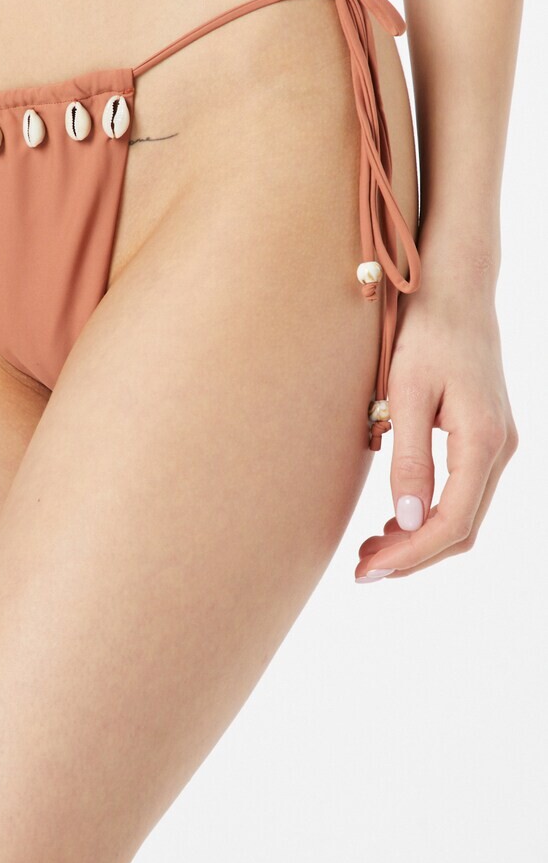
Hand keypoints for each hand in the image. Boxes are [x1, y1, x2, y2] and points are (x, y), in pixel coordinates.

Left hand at [355, 284, 517, 580]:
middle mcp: (500, 449)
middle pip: (462, 529)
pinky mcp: (485, 436)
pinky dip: (431, 515)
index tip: (368, 571)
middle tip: (362, 570)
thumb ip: (409, 459)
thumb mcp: (407, 394)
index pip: (450, 524)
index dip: (409, 556)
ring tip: (372, 552)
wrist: (456, 290)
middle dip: (413, 557)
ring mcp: (498, 444)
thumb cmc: (426, 333)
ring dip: (420, 540)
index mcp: (483, 442)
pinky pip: (464, 492)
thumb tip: (408, 522)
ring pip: (464, 514)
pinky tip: (394, 520)